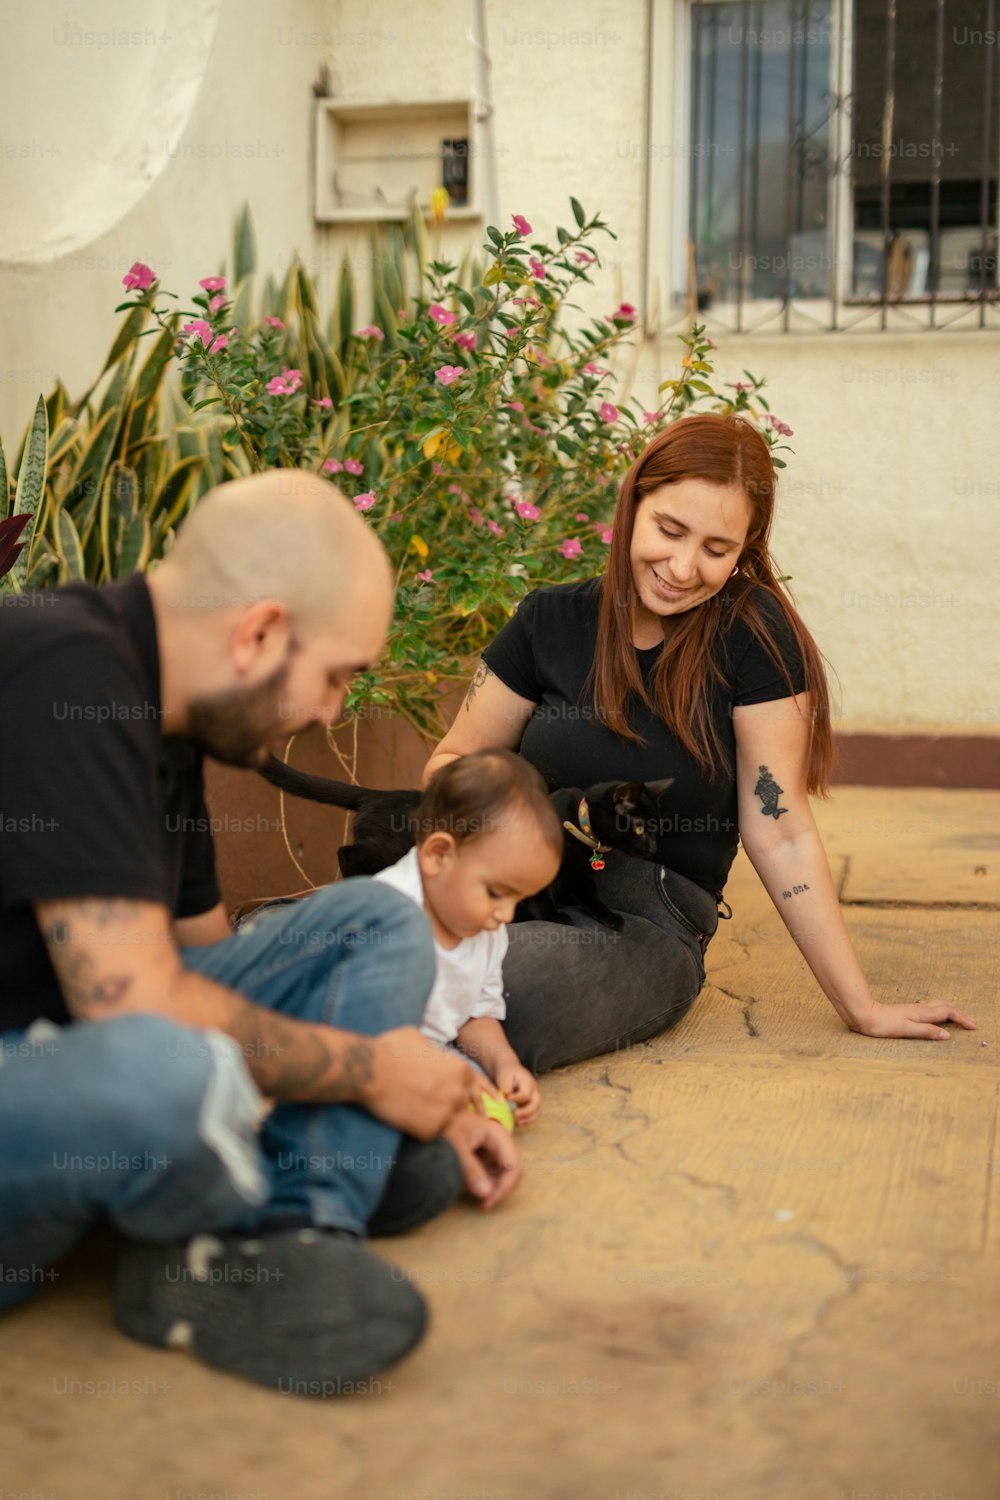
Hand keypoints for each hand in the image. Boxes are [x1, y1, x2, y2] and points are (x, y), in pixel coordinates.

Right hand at [362, 1027, 482, 1138]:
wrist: (369, 1071)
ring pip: (450, 1122)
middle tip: (429, 1103)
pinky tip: (406, 1118)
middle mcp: (458, 1093)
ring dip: (437, 1118)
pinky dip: (421, 1129)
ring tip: (417, 1112)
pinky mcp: (431, 1131)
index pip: (472, 1085)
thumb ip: (434, 1051)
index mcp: (461, 1070)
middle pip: (462, 1105)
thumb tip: (431, 1052)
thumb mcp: (420, 1039)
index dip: (461, 1090)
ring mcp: (446, 1113)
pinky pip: (432, 1133)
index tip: (453, 1095)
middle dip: (449, 1104)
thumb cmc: (391, 1050)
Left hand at [443, 1112, 521, 1210]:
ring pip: (502, 1176)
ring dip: (489, 1187)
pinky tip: (466, 1183)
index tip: (487, 1203)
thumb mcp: (455, 1147)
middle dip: (498, 1190)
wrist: (432, 1119)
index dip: (504, 1188)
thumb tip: (486, 1194)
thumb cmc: (443, 1127)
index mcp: (498, 1135)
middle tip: (481, 1204)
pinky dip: (482, 1183)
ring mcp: (495, 1149)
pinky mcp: (487, 1156)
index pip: (513, 1167)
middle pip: (511, 1173)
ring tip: (467, 1189)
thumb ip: (470, 1169)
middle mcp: (501, 1142)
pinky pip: (491, 1174)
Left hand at [495, 1060, 540, 1125]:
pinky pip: (533, 1113)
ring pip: (537, 1110)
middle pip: (536, 1103)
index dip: (517, 1099)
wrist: (508, 1069)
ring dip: (529, 1118)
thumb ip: (506, 1087)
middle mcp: (533, 1090)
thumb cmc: (506, 1072)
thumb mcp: (504, 1076)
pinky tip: (518, 1122)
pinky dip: (527, 1119)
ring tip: (518, 1123)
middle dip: (527, 1112)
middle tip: (515, 1115)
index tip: (507, 1098)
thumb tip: (508, 1100)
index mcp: (527, 1082)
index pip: (526, 1094)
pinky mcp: (530, 1103)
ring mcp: (533, 1097)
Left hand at [850, 1000, 977, 1041]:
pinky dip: (939, 1009)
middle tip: (971, 1022)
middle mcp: (920, 1008)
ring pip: (938, 1004)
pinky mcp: (906, 1010)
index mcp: (922, 1013)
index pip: (949, 1013)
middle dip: (961, 1013)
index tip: (974, 1027)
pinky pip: (929, 1006)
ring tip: (959, 1016)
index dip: (963, 1019)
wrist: (863, 1014)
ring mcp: (913, 1008)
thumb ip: (927, 1032)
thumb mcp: (906, 1030)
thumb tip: (947, 1035)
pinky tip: (934, 1013)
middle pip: (946, 1006)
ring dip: (951, 1009)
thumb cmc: (882, 1024)